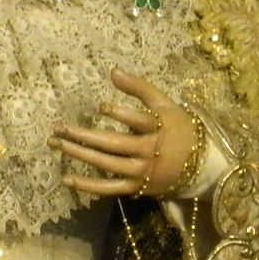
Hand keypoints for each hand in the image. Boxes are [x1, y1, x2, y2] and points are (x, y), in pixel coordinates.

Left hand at [49, 69, 198, 197]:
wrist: (202, 165)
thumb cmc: (179, 128)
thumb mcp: (164, 104)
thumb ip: (139, 87)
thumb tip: (113, 71)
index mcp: (158, 128)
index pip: (139, 121)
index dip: (122, 114)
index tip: (100, 107)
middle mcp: (148, 151)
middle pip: (113, 144)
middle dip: (83, 135)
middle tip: (58, 128)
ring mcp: (141, 172)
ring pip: (106, 164)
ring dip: (79, 154)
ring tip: (56, 144)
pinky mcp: (136, 187)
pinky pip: (109, 188)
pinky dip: (88, 186)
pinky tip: (66, 179)